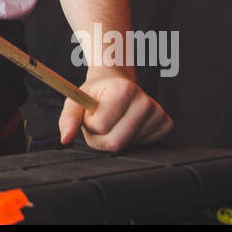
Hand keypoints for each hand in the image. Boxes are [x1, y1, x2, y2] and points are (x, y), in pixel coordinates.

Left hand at [58, 74, 172, 151]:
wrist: (118, 84)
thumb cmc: (96, 93)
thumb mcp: (77, 99)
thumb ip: (69, 118)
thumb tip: (65, 139)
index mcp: (124, 88)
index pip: (100, 126)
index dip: (89, 124)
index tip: (91, 112)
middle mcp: (146, 100)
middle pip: (116, 142)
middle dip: (101, 138)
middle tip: (100, 123)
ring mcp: (159, 113)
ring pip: (128, 146)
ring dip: (115, 138)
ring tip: (115, 121)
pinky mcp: (166, 125)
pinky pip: (143, 147)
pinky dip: (131, 141)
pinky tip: (129, 125)